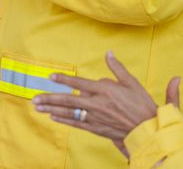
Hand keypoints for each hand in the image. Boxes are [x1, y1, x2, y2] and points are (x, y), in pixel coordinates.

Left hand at [33, 51, 180, 151]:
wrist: (147, 129)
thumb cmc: (141, 104)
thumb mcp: (131, 82)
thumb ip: (117, 68)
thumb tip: (109, 53)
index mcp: (104, 90)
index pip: (79, 83)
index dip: (64, 79)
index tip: (51, 77)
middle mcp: (97, 104)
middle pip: (69, 100)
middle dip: (50, 98)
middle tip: (35, 98)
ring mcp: (95, 117)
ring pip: (69, 113)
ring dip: (52, 110)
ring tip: (38, 108)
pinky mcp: (96, 128)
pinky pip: (76, 124)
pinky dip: (64, 120)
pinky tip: (54, 118)